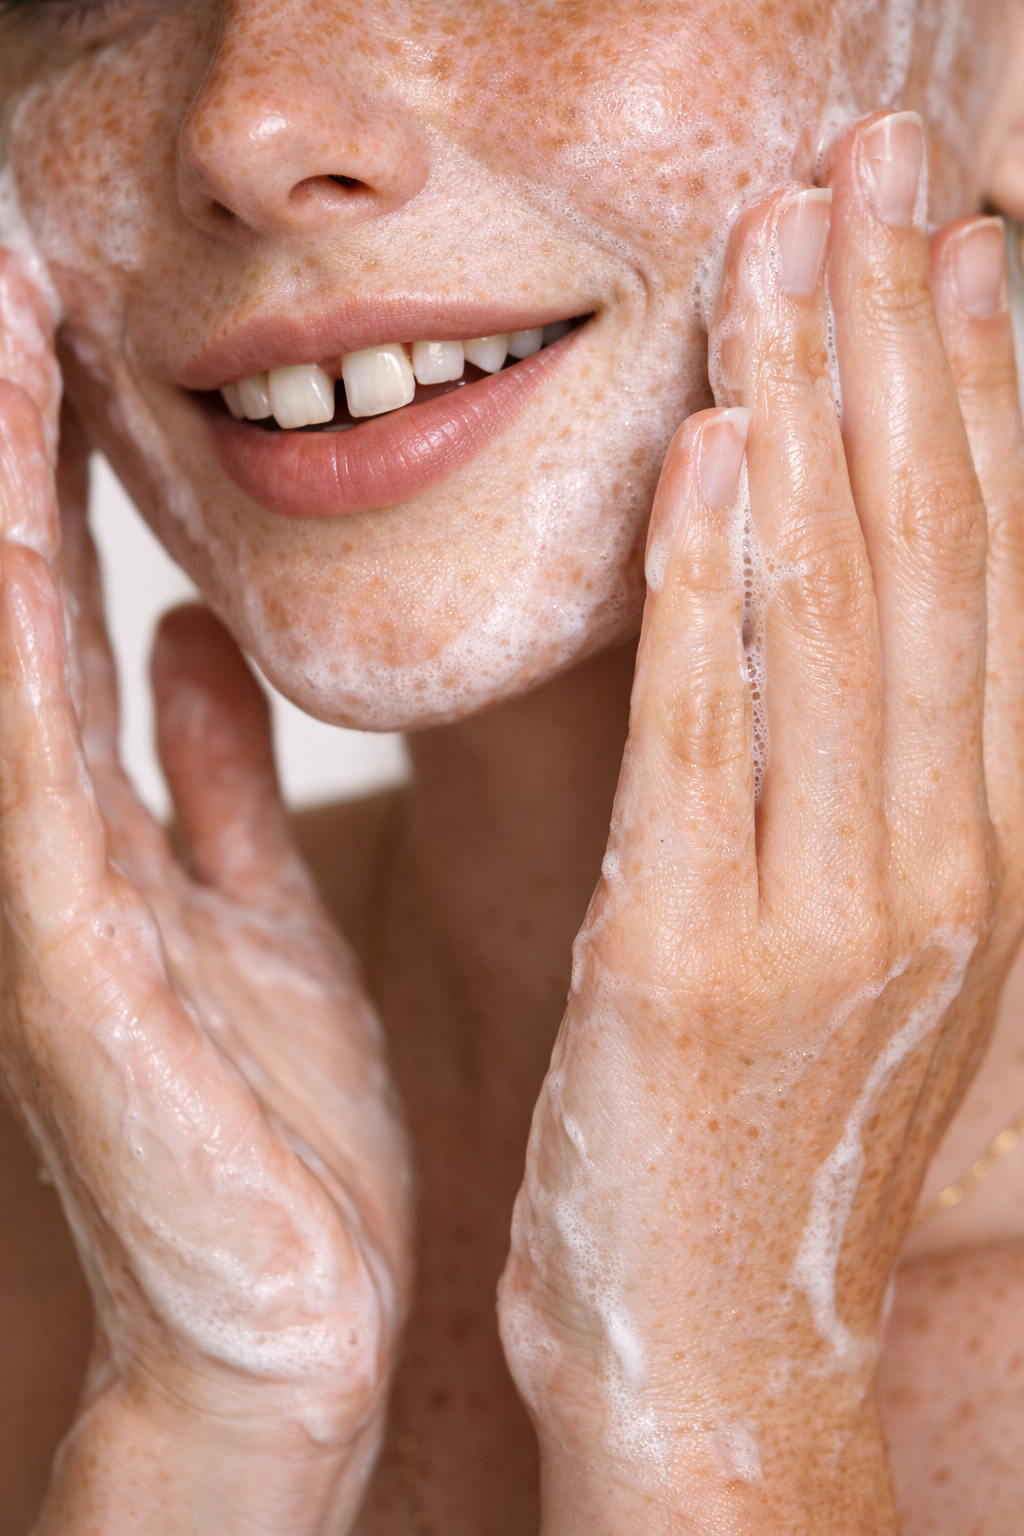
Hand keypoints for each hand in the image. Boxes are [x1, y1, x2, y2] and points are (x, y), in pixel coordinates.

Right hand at [0, 254, 411, 1533]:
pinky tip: (24, 539)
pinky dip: (27, 650)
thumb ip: (211, 782)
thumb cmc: (281, 1133)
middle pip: (24, 603)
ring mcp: (54, 911)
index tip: (72, 322)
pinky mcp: (81, 976)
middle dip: (13, 439)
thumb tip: (183, 635)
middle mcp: (62, 851)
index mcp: (120, 831)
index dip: (64, 464)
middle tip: (8, 269)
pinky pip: (48, 778)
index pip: (77, 605)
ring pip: (10, 661)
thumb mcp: (258, 920)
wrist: (287, 1330)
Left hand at [499, 112, 1023, 1532]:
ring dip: (817, 416)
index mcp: (973, 855)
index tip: (959, 243)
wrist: (730, 1368)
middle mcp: (930, 865)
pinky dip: (712, 591)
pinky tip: (713, 451)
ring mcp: (820, 918)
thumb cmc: (771, 1156)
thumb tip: (836, 619)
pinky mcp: (685, 969)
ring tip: (797, 244)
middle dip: (900, 350)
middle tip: (877, 166)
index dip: (979, 400)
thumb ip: (856, 798)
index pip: (984, 581)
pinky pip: (705, 744)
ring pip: (830, 619)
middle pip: (922, 559)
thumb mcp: (852, 962)